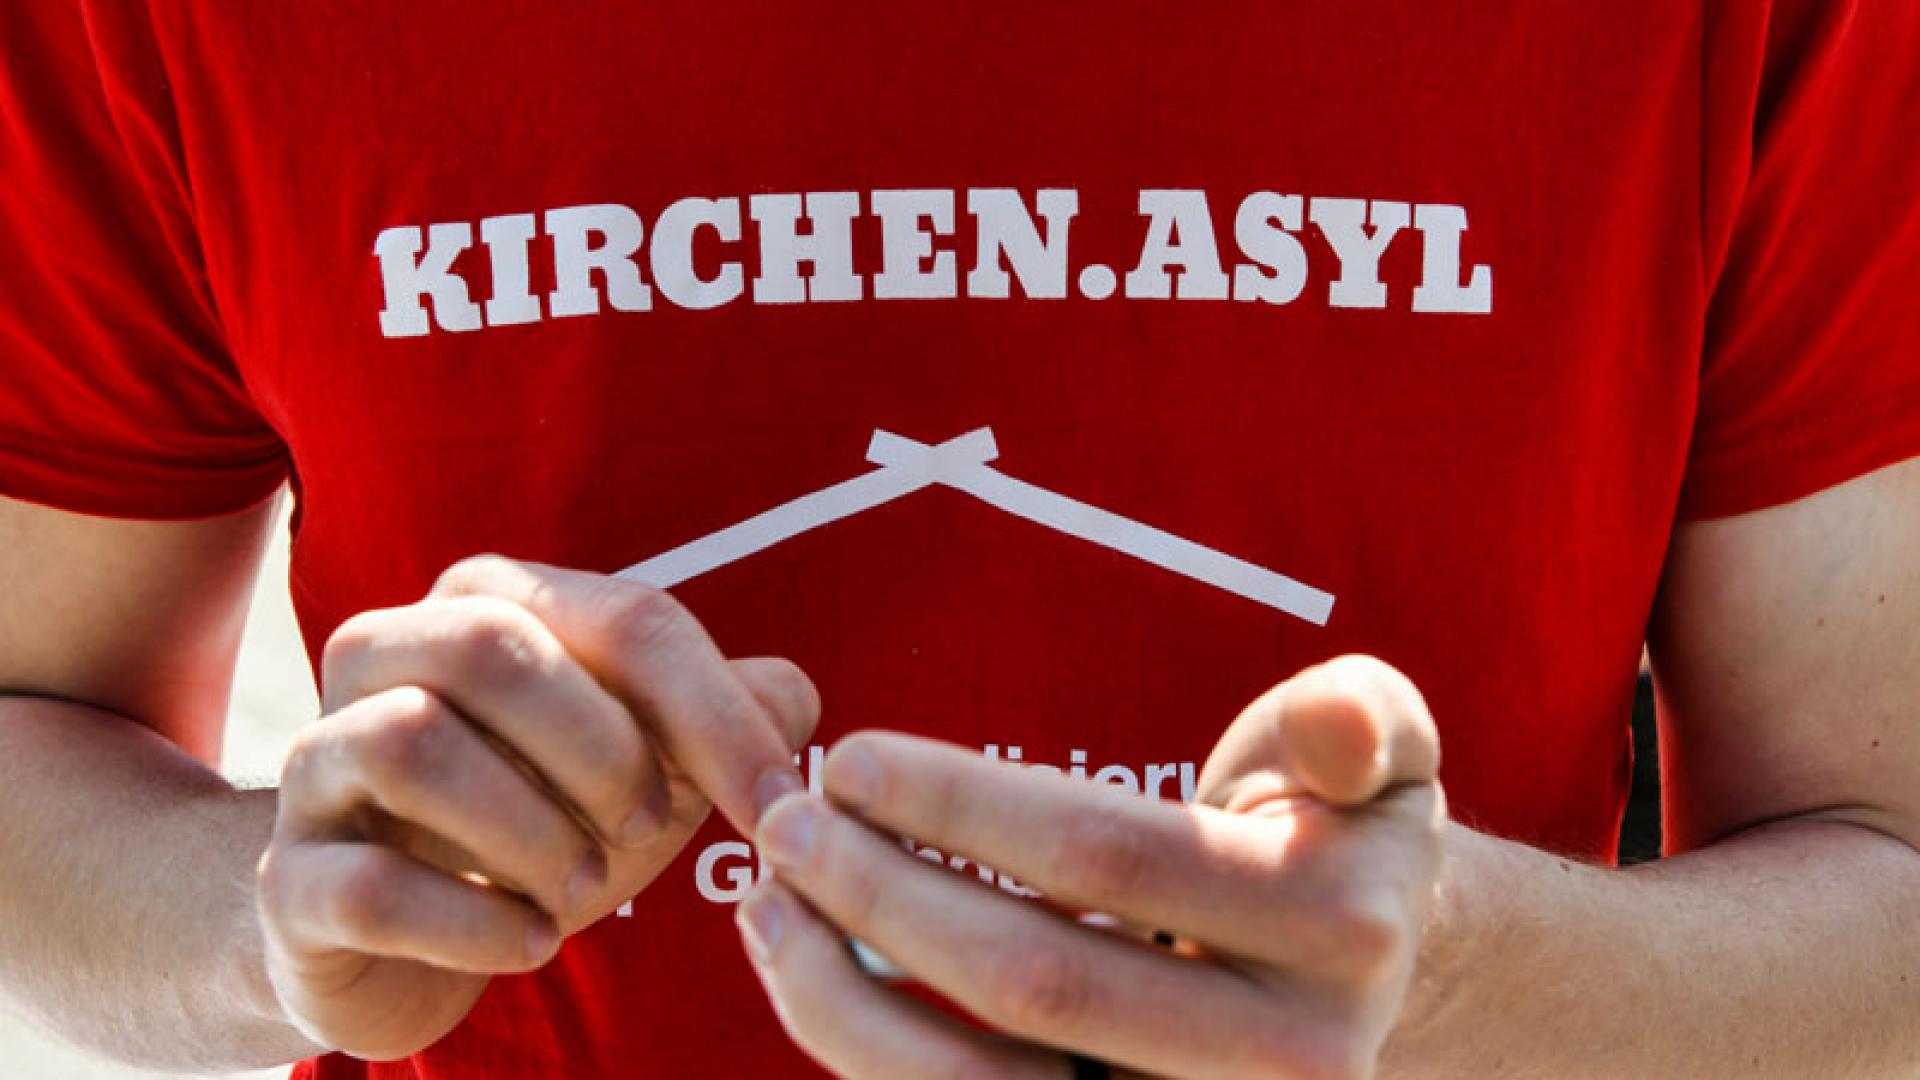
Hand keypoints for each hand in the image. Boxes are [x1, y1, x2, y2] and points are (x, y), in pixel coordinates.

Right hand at [255, 556, 815, 1059]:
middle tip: (645, 831)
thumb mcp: (642, 766)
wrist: (381, 934)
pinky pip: (371, 884)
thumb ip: (720, 719)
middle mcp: (384, 654)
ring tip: (583, 891)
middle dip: (602, 752)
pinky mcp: (287, 877)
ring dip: (532, 834)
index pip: (627, 618)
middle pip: (494, 648)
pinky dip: (474, 924)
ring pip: (411, 743)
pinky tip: (528, 944)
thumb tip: (793, 696)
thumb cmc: (532, 824)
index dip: (717, 714)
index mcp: (487, 604)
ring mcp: (317, 761)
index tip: (778, 803)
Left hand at [739, 655, 1443, 1078]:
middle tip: (785, 820)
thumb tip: (1335, 734)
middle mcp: (1285, 1059)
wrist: (1370, 975)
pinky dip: (877, 1059)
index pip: (1107, 854)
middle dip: (882, 893)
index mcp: (1333, 924)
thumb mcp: (1383, 746)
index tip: (849, 757)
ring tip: (770, 903)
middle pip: (1035, 980)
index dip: (959, 803)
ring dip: (850, 998)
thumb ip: (1361, 718)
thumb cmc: (1331, 830)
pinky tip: (816, 979)